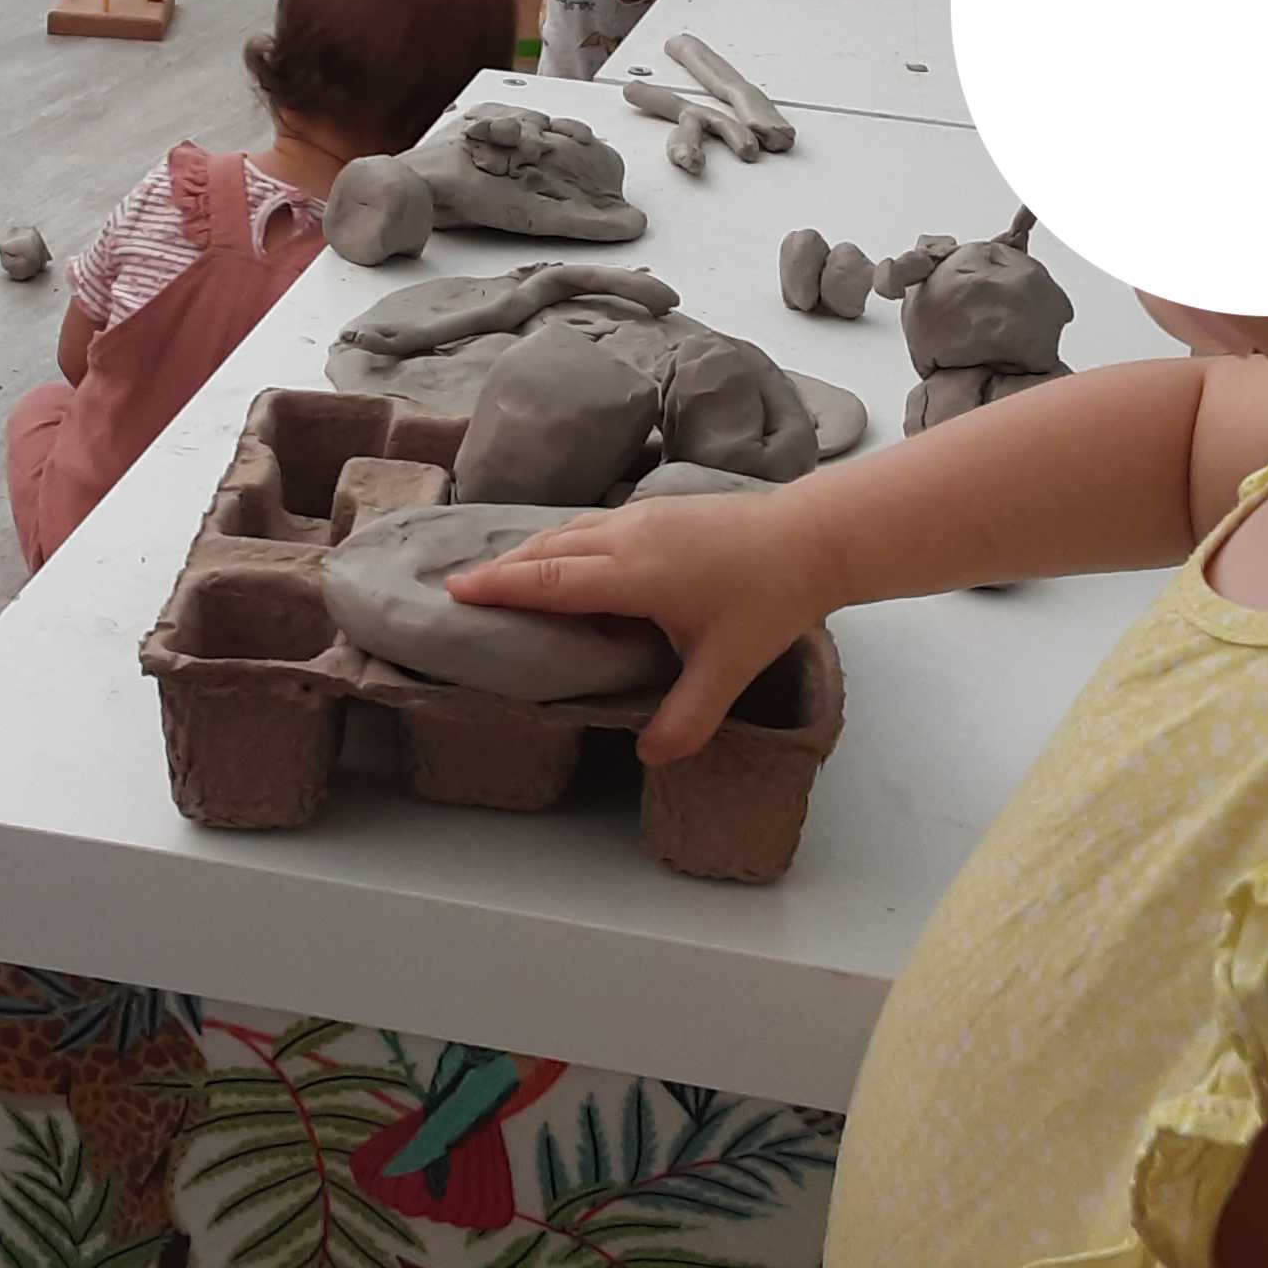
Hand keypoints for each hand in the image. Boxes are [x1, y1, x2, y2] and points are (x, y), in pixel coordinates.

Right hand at [446, 493, 837, 762]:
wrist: (812, 537)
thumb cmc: (768, 599)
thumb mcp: (729, 667)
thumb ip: (688, 716)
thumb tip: (650, 758)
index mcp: (634, 573)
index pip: (550, 581)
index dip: (500, 587)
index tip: (455, 590)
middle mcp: (628, 536)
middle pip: (549, 550)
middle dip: (502, 567)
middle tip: (460, 587)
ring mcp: (643, 516)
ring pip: (570, 531)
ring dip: (531, 551)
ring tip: (502, 572)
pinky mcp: (659, 510)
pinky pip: (592, 523)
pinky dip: (562, 541)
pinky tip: (565, 555)